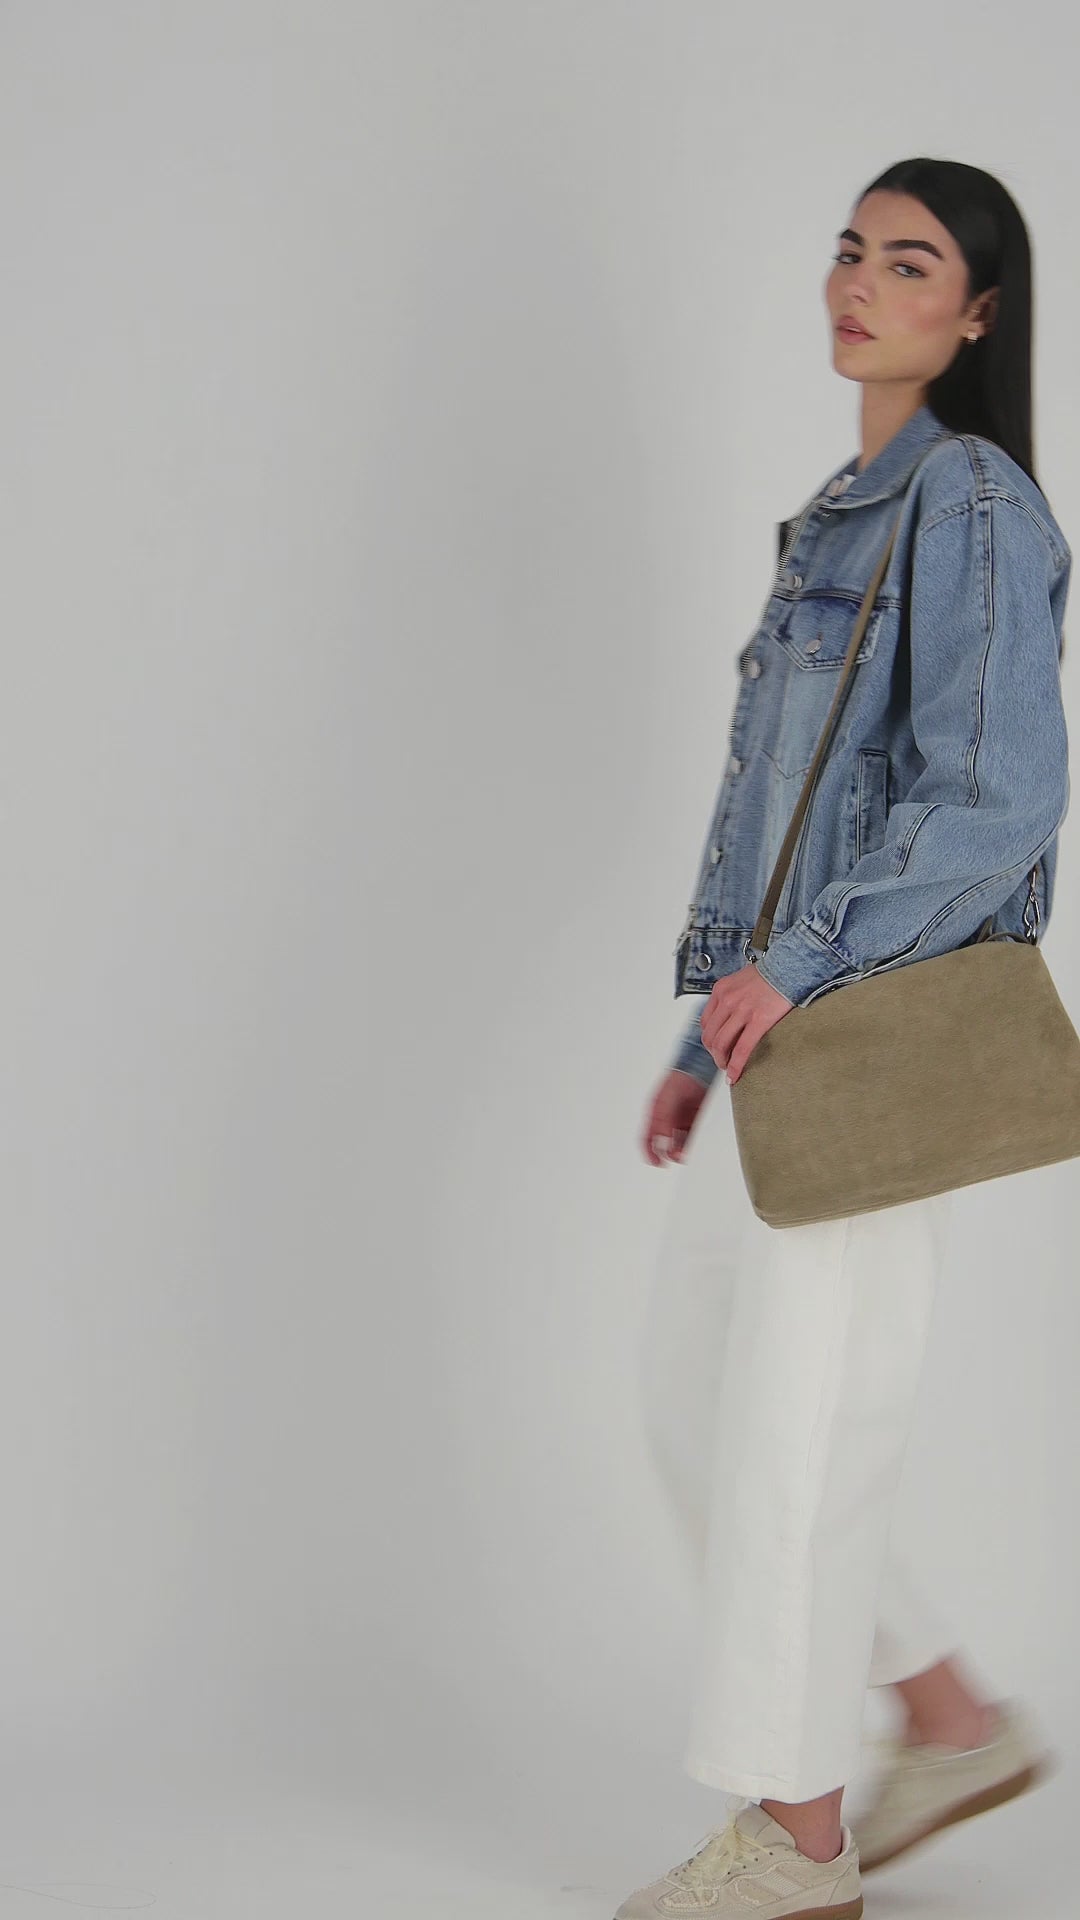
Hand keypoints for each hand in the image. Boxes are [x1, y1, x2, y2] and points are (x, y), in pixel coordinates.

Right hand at [640, 1068, 709, 1166]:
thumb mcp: (667, 1099)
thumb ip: (664, 1119)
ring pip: (676, 1141)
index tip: (655, 1162)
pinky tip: (692, 1147)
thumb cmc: (679, 1078)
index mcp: (654, 1112)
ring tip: (684, 1155)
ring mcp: (679, 1118)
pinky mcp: (692, 1118)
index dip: (648, 1152)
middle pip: (661, 1143)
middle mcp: (665, 1117)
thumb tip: (662, 1139)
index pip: (646, 1137)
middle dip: (666, 1153)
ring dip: (678, 1150)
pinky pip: (689, 1135)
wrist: (698, 1066)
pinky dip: (689, 1143)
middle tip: (674, 1158)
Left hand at [701, 963, 794, 1084]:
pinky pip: (742, 1049)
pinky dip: (736, 1066)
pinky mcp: (759, 1020)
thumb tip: (730, 1016)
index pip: (705, 1022)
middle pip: (710, 1035)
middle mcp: (727, 1000)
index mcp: (721, 990)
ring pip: (721, 1044)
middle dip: (714, 1053)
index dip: (709, 1039)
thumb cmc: (771, 973)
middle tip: (722, 1062)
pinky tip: (734, 1075)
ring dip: (722, 1061)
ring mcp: (742, 1010)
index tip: (716, 1048)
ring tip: (728, 1069)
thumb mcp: (741, 980)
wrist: (790, 965)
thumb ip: (732, 996)